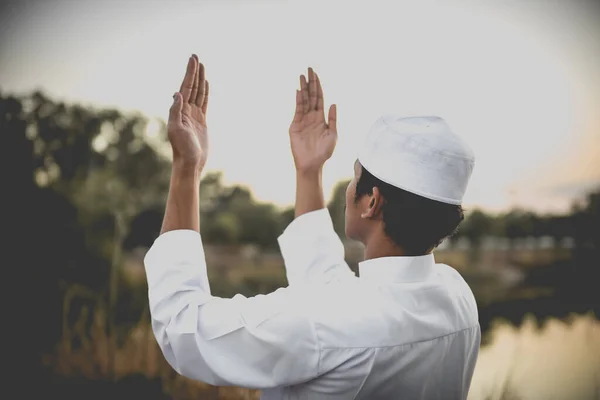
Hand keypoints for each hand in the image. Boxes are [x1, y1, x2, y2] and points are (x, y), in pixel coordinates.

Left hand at [168, 55, 208, 169]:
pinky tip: (206, 85)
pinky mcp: (201, 122)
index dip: (189, 73)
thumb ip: (176, 111)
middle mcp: (185, 110)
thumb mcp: (176, 130)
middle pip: (191, 86)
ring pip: (198, 93)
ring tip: (202, 66)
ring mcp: (194, 115)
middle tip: (195, 56)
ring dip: (199, 79)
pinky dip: (204, 92)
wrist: (190, 163)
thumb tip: (177, 94)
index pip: (185, 87)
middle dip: (194, 72)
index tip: (193, 59)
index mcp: (179, 110)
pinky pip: (203, 103)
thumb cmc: (182, 149)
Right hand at [289, 68, 336, 173]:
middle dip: (310, 82)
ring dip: (303, 88)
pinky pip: (298, 110)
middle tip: (309, 68)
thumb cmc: (324, 152)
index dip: (318, 86)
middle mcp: (312, 117)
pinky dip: (298, 100)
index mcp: (321, 118)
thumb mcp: (333, 135)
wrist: (312, 164)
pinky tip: (299, 91)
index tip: (316, 74)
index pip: (319, 98)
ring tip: (302, 76)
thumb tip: (334, 103)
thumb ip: (332, 119)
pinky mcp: (295, 125)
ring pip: (304, 100)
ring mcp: (303, 120)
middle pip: (311, 96)